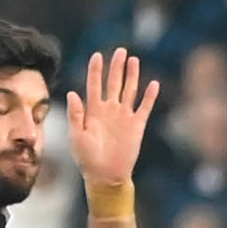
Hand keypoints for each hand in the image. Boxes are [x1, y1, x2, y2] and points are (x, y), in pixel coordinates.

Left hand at [67, 48, 158, 192]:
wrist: (105, 176)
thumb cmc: (87, 159)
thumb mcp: (76, 136)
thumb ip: (76, 115)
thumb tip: (72, 93)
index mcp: (93, 111)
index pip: (94, 86)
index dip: (95, 71)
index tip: (97, 55)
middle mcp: (109, 111)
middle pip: (114, 84)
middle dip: (116, 67)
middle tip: (120, 51)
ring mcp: (123, 117)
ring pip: (129, 91)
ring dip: (132, 76)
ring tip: (134, 60)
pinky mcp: (136, 126)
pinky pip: (144, 108)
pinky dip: (149, 96)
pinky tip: (153, 84)